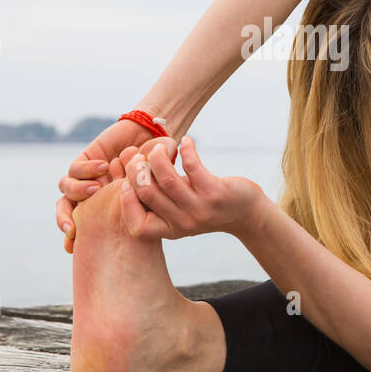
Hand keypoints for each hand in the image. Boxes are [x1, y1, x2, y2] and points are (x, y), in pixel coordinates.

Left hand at [56, 117, 174, 252]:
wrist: (151, 140)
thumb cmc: (154, 173)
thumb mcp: (150, 195)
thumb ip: (144, 208)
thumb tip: (142, 227)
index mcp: (102, 208)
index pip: (79, 226)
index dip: (72, 239)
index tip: (71, 248)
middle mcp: (91, 194)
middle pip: (66, 209)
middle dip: (64, 220)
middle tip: (71, 229)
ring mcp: (87, 176)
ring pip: (67, 189)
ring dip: (78, 192)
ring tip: (97, 189)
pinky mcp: (86, 158)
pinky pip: (76, 169)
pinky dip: (87, 170)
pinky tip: (105, 167)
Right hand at [119, 136, 262, 239]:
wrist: (245, 213)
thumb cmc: (205, 206)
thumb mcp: (179, 211)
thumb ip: (157, 199)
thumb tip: (129, 169)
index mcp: (169, 229)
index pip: (137, 226)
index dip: (125, 201)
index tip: (125, 182)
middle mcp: (181, 222)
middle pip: (146, 192)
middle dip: (137, 168)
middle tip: (141, 156)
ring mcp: (198, 209)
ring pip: (166, 178)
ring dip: (157, 156)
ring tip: (160, 147)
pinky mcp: (215, 193)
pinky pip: (192, 166)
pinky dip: (186, 148)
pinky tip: (186, 141)